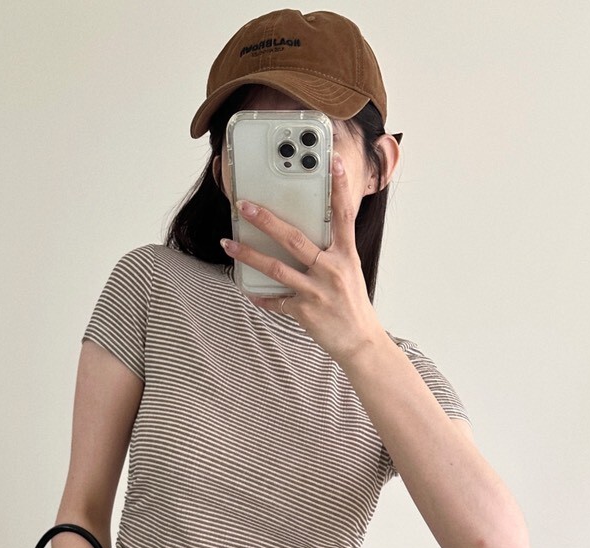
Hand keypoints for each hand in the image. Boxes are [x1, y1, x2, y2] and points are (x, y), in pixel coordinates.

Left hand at [220, 151, 384, 364]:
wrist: (360, 342)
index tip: (332, 161)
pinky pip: (276, 301)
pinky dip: (260, 296)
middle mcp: (331, 269)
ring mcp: (316, 291)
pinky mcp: (304, 311)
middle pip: (294, 238)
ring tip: (229, 243)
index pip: (343, 215)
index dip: (339, 187)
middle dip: (266, 220)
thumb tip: (305, 234)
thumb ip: (332, 251)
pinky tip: (247, 289)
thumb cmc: (353, 305)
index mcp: (346, 255)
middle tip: (244, 205)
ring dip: (248, 255)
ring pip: (276, 268)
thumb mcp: (349, 271)